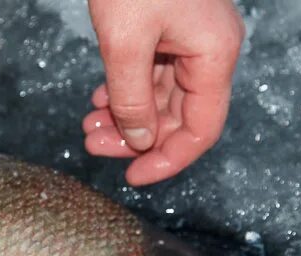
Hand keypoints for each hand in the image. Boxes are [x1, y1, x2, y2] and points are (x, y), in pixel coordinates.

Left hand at [84, 0, 244, 184]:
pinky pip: (149, 76)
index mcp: (213, 55)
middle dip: (135, 137)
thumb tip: (140, 141)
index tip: (132, 178)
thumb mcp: (125, 42)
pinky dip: (124, 93)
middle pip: (177, 117)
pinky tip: (98, 102)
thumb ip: (132, 97)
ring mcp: (187, 41)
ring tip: (87, 128)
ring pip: (159, 99)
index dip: (168, 160)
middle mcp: (207, 52)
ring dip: (124, 117)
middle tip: (92, 146)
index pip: (201, 128)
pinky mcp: (166, 32)